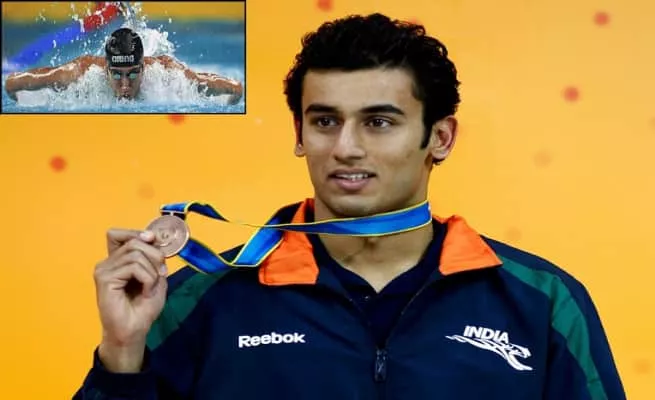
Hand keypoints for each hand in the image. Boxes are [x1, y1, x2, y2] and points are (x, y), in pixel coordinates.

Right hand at [93, 229, 167, 371]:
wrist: (134, 331)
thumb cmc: (143, 308)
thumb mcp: (156, 276)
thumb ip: (153, 257)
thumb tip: (152, 237)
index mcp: (117, 261)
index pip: (118, 234)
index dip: (137, 233)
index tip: (153, 241)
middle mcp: (108, 263)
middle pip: (134, 241)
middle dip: (155, 255)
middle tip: (160, 274)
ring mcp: (104, 270)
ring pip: (136, 253)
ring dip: (152, 270)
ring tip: (150, 287)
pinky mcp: (105, 279)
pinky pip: (134, 267)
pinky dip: (148, 278)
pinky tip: (145, 291)